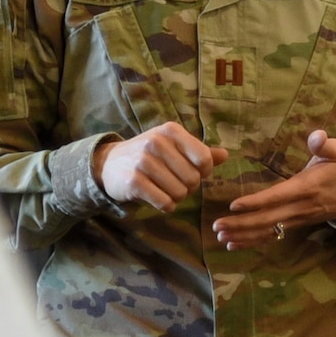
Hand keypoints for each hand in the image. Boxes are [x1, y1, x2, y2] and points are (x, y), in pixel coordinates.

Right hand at [94, 122, 227, 212]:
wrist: (109, 164)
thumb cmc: (149, 155)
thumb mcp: (174, 147)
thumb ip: (201, 152)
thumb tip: (226, 155)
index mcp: (171, 131)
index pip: (205, 159)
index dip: (203, 172)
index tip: (192, 171)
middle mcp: (157, 142)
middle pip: (193, 179)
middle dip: (188, 187)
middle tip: (174, 182)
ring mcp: (143, 161)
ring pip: (180, 193)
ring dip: (176, 197)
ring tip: (164, 188)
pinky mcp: (134, 181)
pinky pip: (164, 202)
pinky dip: (165, 205)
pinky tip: (156, 197)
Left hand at [213, 129, 335, 248]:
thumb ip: (325, 144)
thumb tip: (317, 136)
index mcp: (306, 188)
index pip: (278, 197)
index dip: (257, 202)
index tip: (235, 206)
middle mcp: (299, 207)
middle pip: (268, 219)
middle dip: (242, 224)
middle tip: (217, 225)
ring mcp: (297, 219)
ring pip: (268, 231)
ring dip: (243, 235)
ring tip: (221, 236)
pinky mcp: (295, 225)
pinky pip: (272, 236)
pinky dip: (253, 241)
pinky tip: (234, 245)